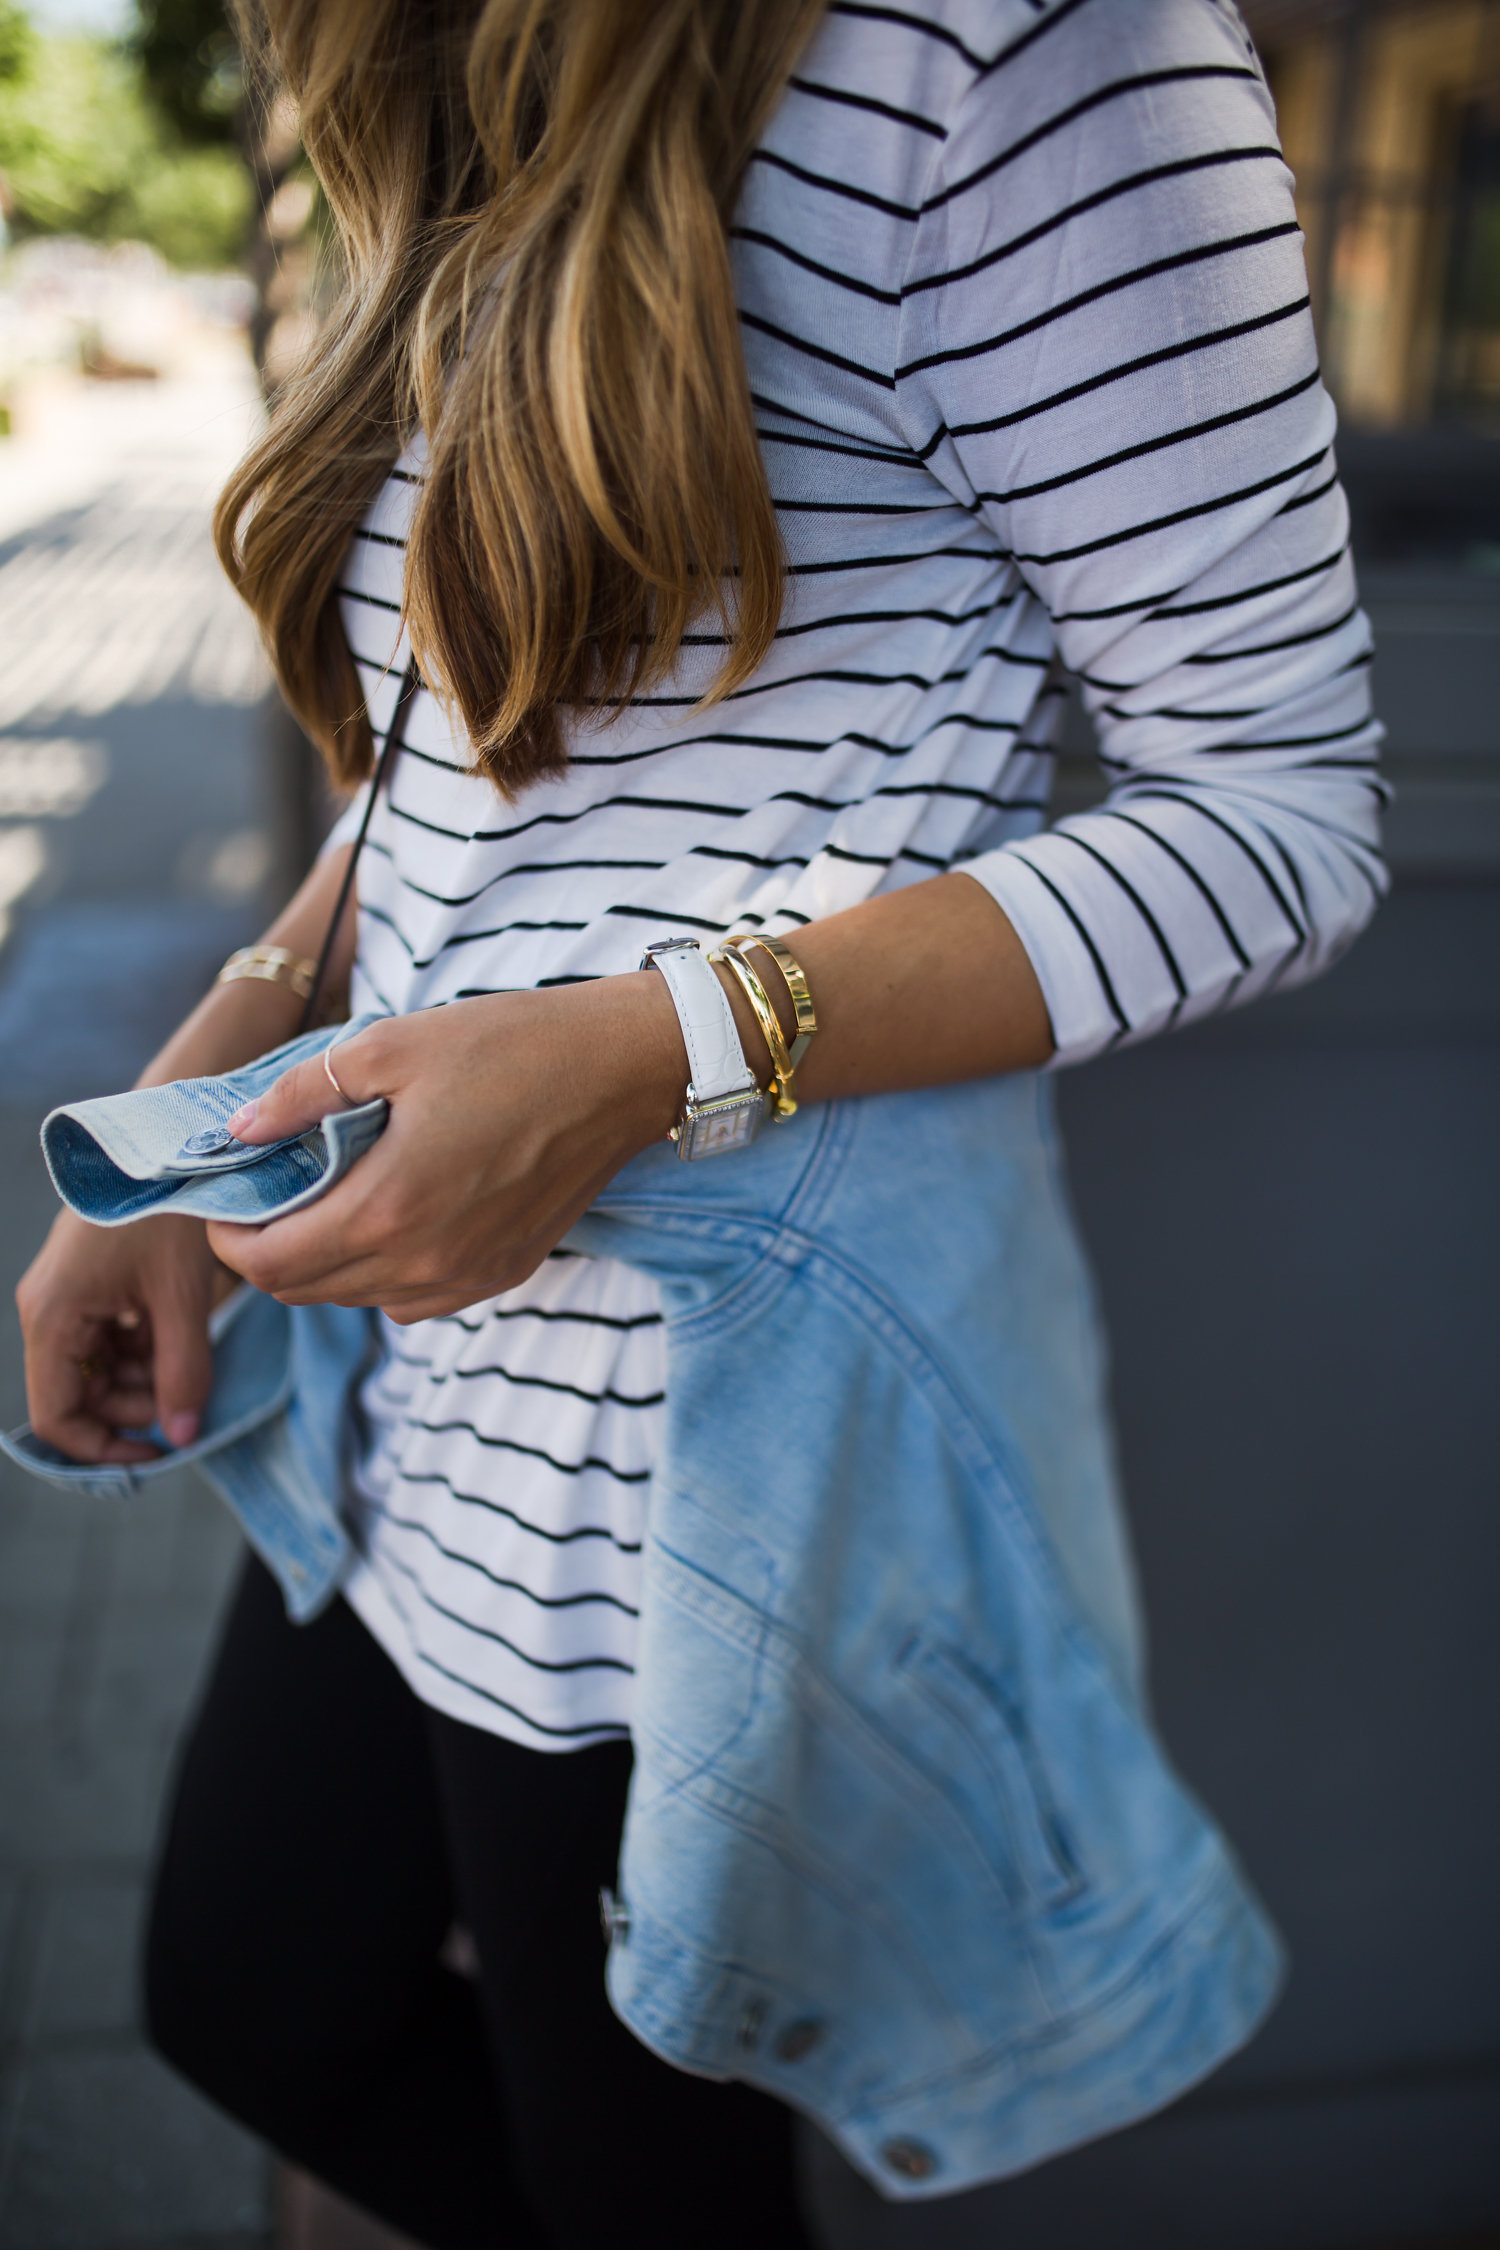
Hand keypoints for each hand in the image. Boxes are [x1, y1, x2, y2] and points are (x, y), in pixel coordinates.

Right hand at [17, 1209, 223, 1463]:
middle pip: (79, 1395)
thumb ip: (182, 1371)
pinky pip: (110, 1339)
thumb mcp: (181, 1297)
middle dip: (134, 1407)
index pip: (57, 1417)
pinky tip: (180, 1334)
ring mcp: (69, 1296)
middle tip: (188, 1395)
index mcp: (53, 1317)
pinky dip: (145, 1349)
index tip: (160, 1450)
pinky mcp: (92, 1283)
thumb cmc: (167, 1209)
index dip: (105, 1447)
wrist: (168, 1138)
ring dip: (143, 1379)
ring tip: (189, 1357)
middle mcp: (49, 1310)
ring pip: (97, 1370)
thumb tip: (182, 1435)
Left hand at [205, 974, 687, 1323]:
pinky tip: (391, 1217)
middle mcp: (423, 1262)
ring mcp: (467, 1277)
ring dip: (324, 1264)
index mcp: (387, 1209)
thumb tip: (238, 1130)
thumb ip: (302, 1095)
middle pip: (305, 1292)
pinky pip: (414, 1300)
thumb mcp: (391, 1046)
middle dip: (268, 1251)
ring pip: (359, 1300)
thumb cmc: (512, 1046)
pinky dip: (381, 1273)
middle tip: (266, 1197)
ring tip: (326, 1201)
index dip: (229, 1238)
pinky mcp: (503, 1273)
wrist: (623, 1070)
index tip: (225, 1200)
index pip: (270, 1265)